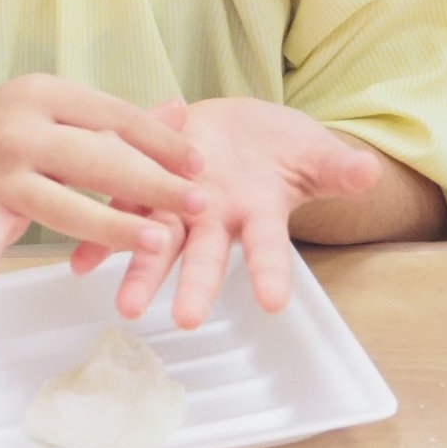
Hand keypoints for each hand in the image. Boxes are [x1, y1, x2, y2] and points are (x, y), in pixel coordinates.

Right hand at [0, 75, 206, 295]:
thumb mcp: (51, 107)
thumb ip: (114, 117)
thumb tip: (182, 109)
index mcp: (45, 94)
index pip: (114, 114)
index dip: (161, 140)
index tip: (201, 165)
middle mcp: (20, 128)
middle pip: (95, 158)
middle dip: (152, 183)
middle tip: (199, 205)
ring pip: (59, 202)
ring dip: (107, 226)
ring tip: (154, 244)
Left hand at [70, 97, 378, 327]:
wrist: (245, 127)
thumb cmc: (284, 149)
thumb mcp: (315, 153)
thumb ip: (336, 167)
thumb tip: (368, 171)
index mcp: (257, 211)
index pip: (268, 247)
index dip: (271, 272)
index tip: (273, 303)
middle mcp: (215, 218)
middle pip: (205, 257)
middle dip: (195, 287)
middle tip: (183, 320)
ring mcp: (178, 203)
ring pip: (159, 241)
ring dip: (140, 271)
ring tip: (123, 305)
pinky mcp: (146, 180)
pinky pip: (121, 207)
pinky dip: (101, 235)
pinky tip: (78, 263)